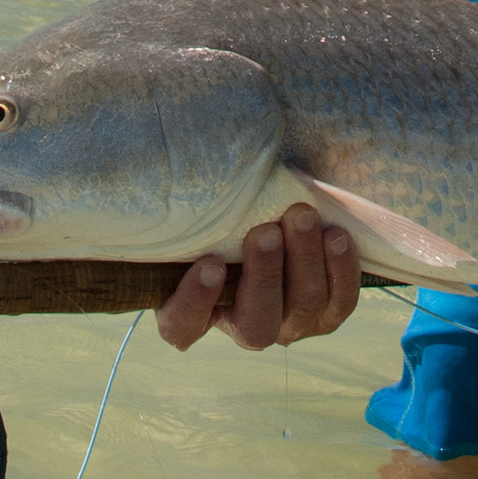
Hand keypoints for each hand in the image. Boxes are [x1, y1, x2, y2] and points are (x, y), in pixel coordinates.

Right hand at [155, 204, 360, 349]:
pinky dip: (341, 270)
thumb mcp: (193, 218)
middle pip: (256, 325)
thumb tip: (136, 149)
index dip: (194, 303)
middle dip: (264, 276)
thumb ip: (181, 210)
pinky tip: (336, 234)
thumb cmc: (220, 220)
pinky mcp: (326, 315)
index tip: (208, 265)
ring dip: (305, 262)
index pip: (182, 327)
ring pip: (302, 308)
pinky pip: (340, 303)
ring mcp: (289, 326)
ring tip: (302, 217)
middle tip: (265, 232)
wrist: (275, 220)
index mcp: (193, 316)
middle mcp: (243, 329)